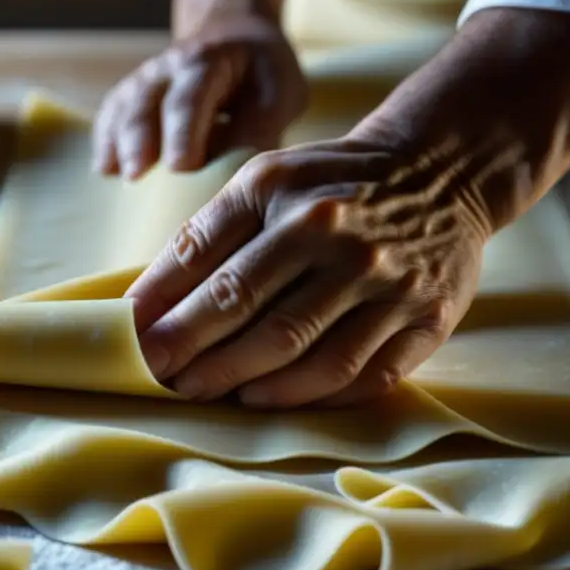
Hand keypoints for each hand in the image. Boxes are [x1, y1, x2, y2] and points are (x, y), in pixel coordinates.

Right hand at [92, 14, 306, 179]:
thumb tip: (240, 175)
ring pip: (123, 107)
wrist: (235, 36)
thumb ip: (259, 129)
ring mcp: (145, 79)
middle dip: (139, 140)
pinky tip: (104, 169)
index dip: (183, 132)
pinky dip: (105, 140)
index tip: (180, 167)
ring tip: (112, 174)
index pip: (191, 98)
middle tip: (135, 175)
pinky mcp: (132, 96)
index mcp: (208, 63)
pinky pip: (111, 115)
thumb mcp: (278, 93)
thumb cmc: (261, 73)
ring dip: (116, 141)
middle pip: (146, 102)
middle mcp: (168, 67)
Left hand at [123, 137, 491, 407]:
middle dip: (191, 352)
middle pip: (248, 309)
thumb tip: (145, 305)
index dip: (160, 309)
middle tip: (158, 379)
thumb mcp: (266, 180)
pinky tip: (269, 397)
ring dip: (245, 380)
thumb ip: (209, 235)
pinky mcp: (426, 318)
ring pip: (305, 352)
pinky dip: (310, 395)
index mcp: (282, 191)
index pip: (205, 260)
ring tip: (205, 392)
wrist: (441, 171)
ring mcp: (386, 279)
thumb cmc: (332, 184)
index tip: (128, 343)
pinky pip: (362, 375)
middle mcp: (335, 233)